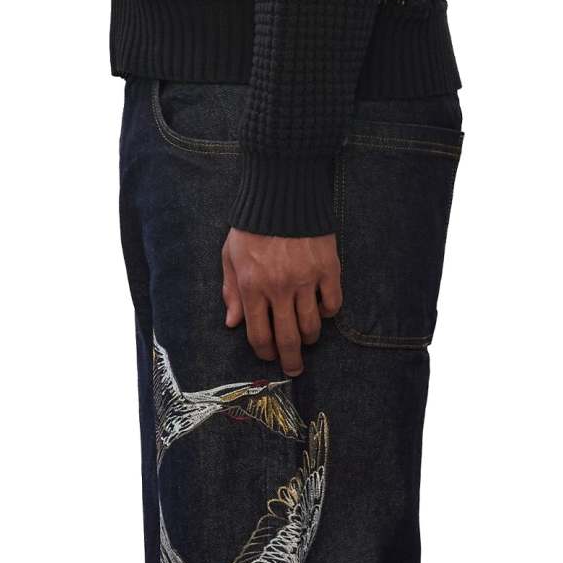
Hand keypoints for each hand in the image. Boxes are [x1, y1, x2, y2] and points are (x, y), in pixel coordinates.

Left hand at [221, 229, 342, 377]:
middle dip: (291, 361)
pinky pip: (332, 304)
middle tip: (294, 369)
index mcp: (252, 287)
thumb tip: (232, 323)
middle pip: (287, 339)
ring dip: (309, 339)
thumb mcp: (230, 256)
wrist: (282, 193)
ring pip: (311, 326)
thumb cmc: (252, 226)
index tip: (269, 356)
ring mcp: (305, 280)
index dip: (265, 352)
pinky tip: (321, 309)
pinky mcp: (328, 269)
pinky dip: (328, 312)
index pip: (259, 334)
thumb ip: (231, 291)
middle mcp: (279, 288)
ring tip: (306, 339)